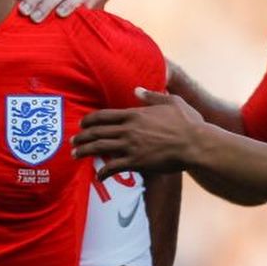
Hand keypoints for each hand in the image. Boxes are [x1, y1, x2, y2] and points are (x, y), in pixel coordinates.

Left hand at [74, 88, 201, 179]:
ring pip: (100, 148)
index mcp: (135, 114)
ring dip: (85, 151)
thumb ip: (151, 96)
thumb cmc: (187, 122)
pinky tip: (98, 175)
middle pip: (97, 131)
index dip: (90, 120)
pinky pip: (113, 167)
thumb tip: (136, 90)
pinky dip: (103, 171)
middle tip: (72, 140)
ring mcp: (131, 146)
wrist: (195, 144)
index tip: (82, 124)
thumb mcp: (171, 101)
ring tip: (75, 154)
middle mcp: (128, 129)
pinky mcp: (136, 162)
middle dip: (82, 136)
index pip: (105, 115)